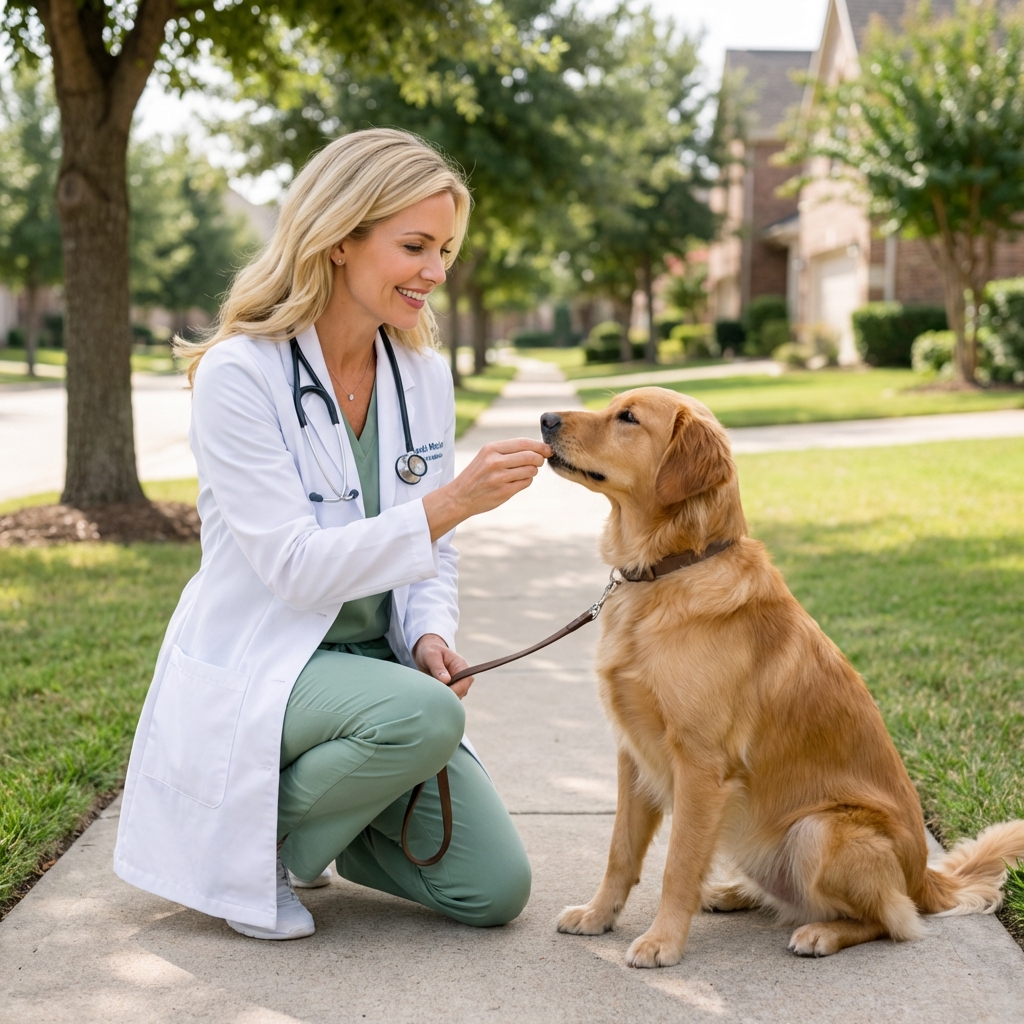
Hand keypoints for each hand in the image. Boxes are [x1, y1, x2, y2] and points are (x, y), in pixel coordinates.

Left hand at [413, 633, 473, 698]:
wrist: (425, 652)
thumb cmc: (430, 651)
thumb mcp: (431, 656)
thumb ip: (438, 667)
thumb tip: (446, 680)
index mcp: (460, 665)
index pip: (466, 681)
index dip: (457, 689)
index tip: (442, 692)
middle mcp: (461, 675)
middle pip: (462, 691)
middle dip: (449, 695)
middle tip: (433, 694)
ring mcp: (456, 683)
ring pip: (455, 697)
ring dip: (444, 697)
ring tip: (431, 692)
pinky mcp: (449, 689)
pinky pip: (448, 698)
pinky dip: (440, 698)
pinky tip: (431, 694)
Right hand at [423, 437, 551, 540]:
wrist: (459, 496)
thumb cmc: (478, 474)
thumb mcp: (487, 455)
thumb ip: (509, 450)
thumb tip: (539, 448)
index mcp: (491, 449)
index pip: (523, 443)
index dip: (539, 446)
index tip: (548, 449)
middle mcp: (494, 461)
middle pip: (530, 456)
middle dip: (540, 459)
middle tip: (540, 461)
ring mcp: (499, 477)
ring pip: (531, 470)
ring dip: (533, 471)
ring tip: (524, 472)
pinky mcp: (504, 491)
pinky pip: (526, 482)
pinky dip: (526, 481)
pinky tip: (516, 482)